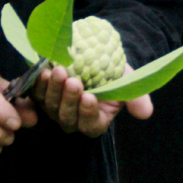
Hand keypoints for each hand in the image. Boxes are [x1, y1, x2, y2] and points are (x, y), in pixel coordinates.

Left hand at [31, 64, 151, 137]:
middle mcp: (73, 119)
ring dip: (53, 89)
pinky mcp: (41, 95)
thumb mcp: (126, 82)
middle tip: (73, 81)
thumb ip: (136, 98)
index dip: (88, 113)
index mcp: (95, 121)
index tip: (90, 97)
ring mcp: (55, 109)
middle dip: (69, 99)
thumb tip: (146, 113)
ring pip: (50, 106)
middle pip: (67, 117)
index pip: (90, 124)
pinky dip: (38, 84)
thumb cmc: (112, 73)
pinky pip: (36, 93)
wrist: (92, 57)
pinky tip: (43, 70)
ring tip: (58, 72)